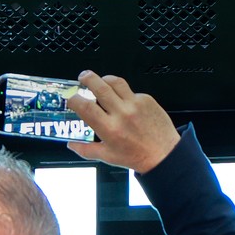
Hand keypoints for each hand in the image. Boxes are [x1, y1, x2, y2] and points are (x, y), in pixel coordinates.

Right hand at [64, 72, 180, 173]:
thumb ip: (86, 150)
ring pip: (116, 82)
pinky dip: (123, 92)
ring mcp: (135, 104)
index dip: (74, 99)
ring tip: (100, 81)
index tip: (71, 98)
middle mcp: (122, 114)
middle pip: (100, 87)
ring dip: (105, 79)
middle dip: (88, 78)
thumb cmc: (137, 156)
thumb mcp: (108, 156)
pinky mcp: (147, 99)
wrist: (163, 154)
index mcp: (110, 129)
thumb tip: (71, 144)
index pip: (86, 107)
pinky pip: (130, 90)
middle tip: (82, 77)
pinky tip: (122, 100)